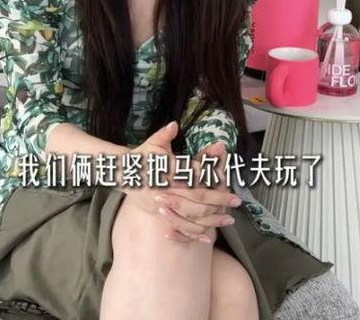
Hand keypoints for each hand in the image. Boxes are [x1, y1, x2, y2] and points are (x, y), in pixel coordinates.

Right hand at [120, 124, 240, 243]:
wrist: (123, 174)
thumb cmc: (142, 157)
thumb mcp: (153, 143)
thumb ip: (165, 134)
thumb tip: (174, 124)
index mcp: (166, 169)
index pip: (192, 173)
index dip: (210, 175)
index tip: (226, 178)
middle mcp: (166, 187)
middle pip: (196, 195)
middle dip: (218, 199)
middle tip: (236, 201)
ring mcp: (163, 203)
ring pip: (190, 213)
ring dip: (211, 218)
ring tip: (229, 219)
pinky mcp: (160, 213)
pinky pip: (180, 225)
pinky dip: (195, 231)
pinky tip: (209, 235)